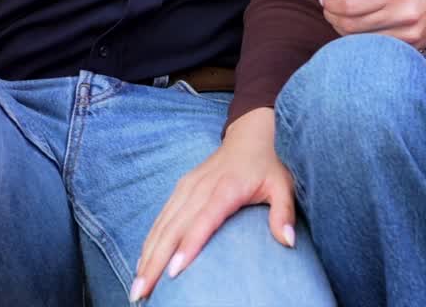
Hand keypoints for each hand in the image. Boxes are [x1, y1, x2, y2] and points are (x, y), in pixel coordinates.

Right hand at [131, 108, 294, 301]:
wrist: (251, 134)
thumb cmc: (269, 164)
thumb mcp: (283, 185)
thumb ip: (284, 212)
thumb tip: (288, 242)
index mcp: (225, 188)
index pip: (203, 220)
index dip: (188, 246)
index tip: (173, 273)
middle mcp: (201, 187)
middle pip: (174, 227)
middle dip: (155, 261)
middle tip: (141, 293)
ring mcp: (188, 186)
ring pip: (162, 223)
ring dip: (147, 254)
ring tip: (137, 286)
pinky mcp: (182, 187)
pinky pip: (162, 216)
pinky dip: (150, 240)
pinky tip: (143, 261)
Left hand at [313, 0, 425, 50]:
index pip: (350, 4)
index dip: (331, 3)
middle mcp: (401, 13)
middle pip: (351, 25)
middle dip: (332, 16)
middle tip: (328, 8)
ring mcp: (406, 34)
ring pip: (359, 40)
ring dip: (342, 29)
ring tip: (341, 17)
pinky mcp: (408, 47)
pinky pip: (373, 48)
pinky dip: (359, 40)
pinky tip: (357, 28)